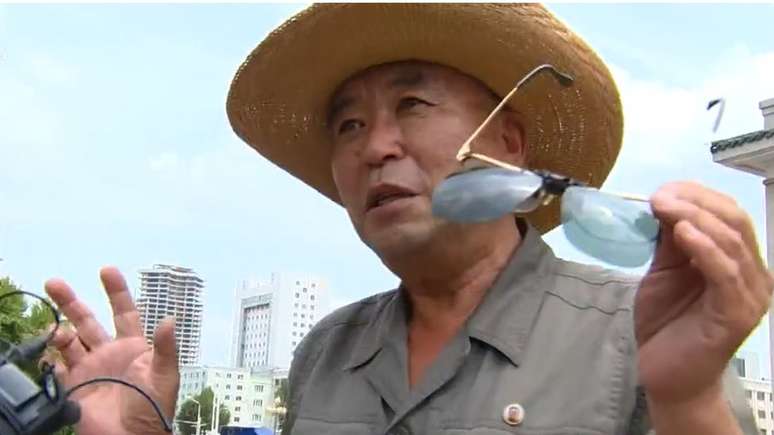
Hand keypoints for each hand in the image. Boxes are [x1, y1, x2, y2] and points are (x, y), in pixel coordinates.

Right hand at [44, 267, 179, 434]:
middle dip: (71, 301)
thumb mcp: (165, 376)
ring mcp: (91, 369)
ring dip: (58, 329)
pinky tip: (50, 350)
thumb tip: (170, 319)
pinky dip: (50, 357)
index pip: (124, 311)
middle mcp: (110, 354)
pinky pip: (57, 366)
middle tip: (54, 283)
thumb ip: (167, 347)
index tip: (106, 270)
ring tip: (55, 329)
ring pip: (69, 339)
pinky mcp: (74, 386)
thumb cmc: (154, 411)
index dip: (116, 291)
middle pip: (87, 320)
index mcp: (134, 347)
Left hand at [635, 181, 771, 403]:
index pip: (729, 215)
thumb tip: (665, 202)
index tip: (664, 189)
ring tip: (667, 208)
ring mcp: (750, 295)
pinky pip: (726, 274)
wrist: (665, 375)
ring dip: (697, 219)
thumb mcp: (664, 272)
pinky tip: (683, 234)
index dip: (698, 196)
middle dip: (696, 203)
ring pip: (732, 244)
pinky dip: (706, 250)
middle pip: (735, 222)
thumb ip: (669, 242)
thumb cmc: (666, 324)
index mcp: (738, 261)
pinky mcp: (737, 314)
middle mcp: (753, 275)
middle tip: (660, 196)